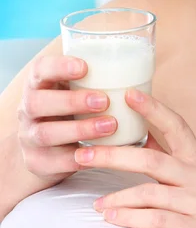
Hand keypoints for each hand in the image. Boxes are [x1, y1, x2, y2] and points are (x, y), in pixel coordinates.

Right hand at [17, 55, 116, 180]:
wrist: (44, 149)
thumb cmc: (69, 110)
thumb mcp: (73, 91)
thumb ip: (92, 79)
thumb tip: (136, 65)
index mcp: (38, 85)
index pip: (40, 69)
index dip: (59, 66)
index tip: (85, 66)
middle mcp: (27, 110)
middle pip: (37, 102)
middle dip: (72, 101)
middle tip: (104, 100)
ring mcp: (29, 138)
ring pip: (46, 133)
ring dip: (80, 129)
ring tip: (111, 125)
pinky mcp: (38, 162)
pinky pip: (56, 161)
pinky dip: (80, 158)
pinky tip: (101, 153)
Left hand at [75, 88, 195, 227]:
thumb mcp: (190, 180)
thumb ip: (166, 157)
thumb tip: (137, 129)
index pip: (177, 125)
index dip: (153, 108)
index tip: (128, 93)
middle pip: (152, 159)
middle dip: (113, 156)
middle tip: (82, 156)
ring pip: (150, 193)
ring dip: (117, 197)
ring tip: (96, 204)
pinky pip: (157, 221)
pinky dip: (130, 218)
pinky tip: (112, 218)